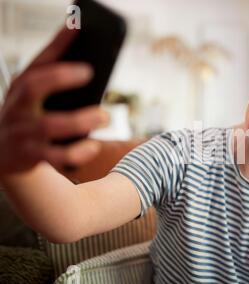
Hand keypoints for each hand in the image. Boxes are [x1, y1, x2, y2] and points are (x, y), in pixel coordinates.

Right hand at [0, 27, 108, 174]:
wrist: (2, 152)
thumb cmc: (27, 113)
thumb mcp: (32, 88)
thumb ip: (53, 62)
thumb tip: (76, 28)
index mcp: (22, 88)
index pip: (36, 67)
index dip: (57, 54)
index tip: (83, 48)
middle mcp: (19, 108)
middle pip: (33, 89)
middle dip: (61, 78)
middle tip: (90, 71)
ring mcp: (24, 133)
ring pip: (49, 127)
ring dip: (80, 121)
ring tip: (105, 116)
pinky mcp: (33, 156)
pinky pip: (55, 157)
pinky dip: (77, 153)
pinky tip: (93, 146)